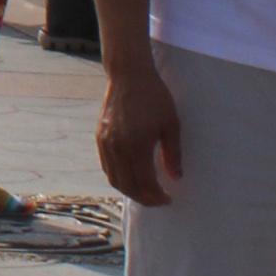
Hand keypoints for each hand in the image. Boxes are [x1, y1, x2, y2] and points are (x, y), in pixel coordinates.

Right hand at [96, 56, 183, 204]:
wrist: (128, 75)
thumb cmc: (154, 97)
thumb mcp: (171, 124)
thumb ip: (173, 154)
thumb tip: (176, 178)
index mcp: (137, 145)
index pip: (145, 183)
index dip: (157, 196)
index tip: (169, 199)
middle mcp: (118, 147)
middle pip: (128, 186)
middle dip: (144, 198)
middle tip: (158, 200)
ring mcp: (106, 143)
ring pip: (114, 179)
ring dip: (130, 190)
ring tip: (145, 192)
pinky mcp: (100, 137)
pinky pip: (106, 166)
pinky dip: (118, 177)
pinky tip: (130, 176)